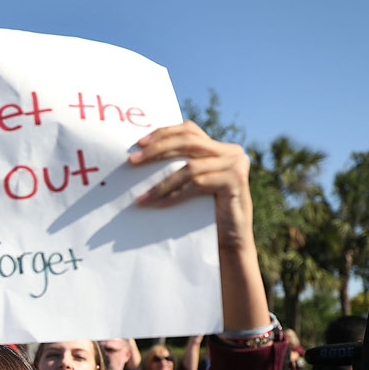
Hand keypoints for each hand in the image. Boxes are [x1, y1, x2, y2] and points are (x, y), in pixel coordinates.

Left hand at [129, 120, 252, 249]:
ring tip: (141, 196)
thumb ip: (180, 166)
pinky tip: (157, 203)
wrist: (231, 239)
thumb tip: (140, 156)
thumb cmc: (207, 211)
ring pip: (189, 167)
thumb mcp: (193, 183)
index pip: (189, 130)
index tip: (139, 142)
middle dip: (157, 150)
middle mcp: (231, 152)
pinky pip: (197, 184)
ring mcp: (236, 165)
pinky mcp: (235, 181)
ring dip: (161, 183)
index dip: (164, 133)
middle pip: (188, 142)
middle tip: (132, 161)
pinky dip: (174, 194)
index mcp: (219, 147)